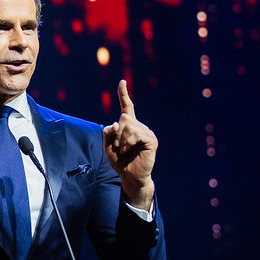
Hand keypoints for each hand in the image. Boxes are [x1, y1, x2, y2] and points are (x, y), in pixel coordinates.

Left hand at [103, 80, 156, 209]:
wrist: (129, 177)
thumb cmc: (120, 162)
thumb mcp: (108, 145)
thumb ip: (108, 132)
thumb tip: (116, 123)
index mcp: (130, 127)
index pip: (127, 107)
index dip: (123, 94)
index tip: (122, 82)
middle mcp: (140, 127)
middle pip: (123, 117)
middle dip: (116, 133)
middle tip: (118, 147)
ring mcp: (147, 133)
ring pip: (128, 125)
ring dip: (121, 140)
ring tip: (125, 150)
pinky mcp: (151, 140)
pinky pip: (135, 134)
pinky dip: (127, 143)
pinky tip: (130, 151)